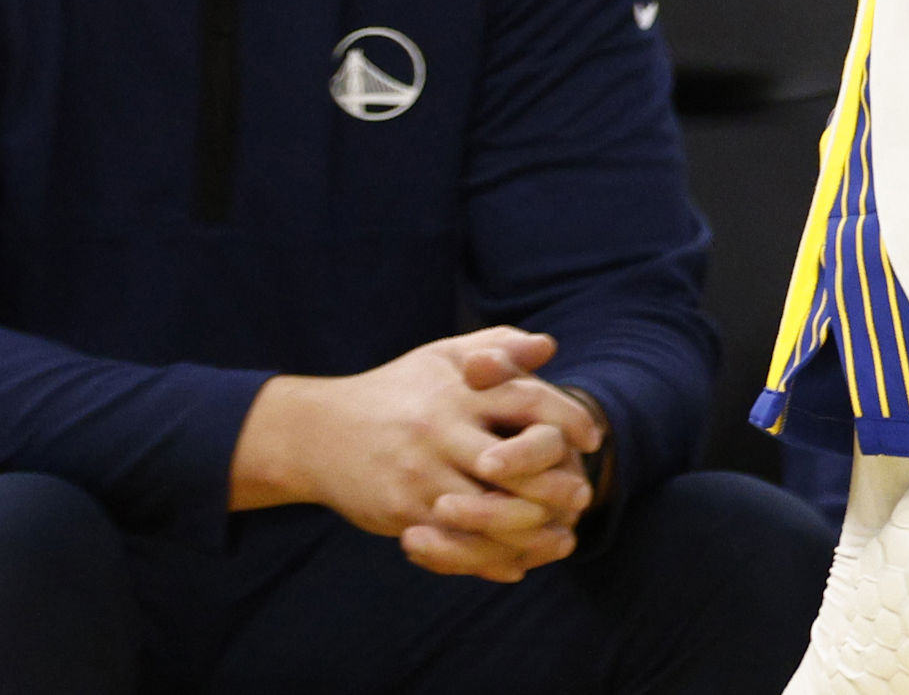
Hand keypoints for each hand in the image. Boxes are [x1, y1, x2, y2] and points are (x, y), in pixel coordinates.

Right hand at [234, 329, 609, 582]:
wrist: (317, 433)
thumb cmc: (396, 390)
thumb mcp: (443, 356)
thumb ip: (498, 346)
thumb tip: (549, 348)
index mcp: (460, 390)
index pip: (530, 402)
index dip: (568, 420)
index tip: (592, 439)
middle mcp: (442, 430)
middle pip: (515, 463)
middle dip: (555, 483)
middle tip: (582, 495)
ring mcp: (420, 473)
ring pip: (488, 511)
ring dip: (529, 529)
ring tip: (560, 536)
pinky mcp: (401, 510)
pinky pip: (454, 542)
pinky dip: (487, 556)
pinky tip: (514, 563)